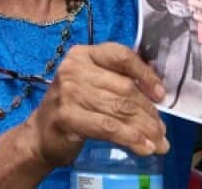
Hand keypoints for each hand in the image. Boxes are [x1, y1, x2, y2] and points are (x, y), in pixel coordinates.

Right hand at [21, 43, 168, 170]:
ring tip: (159, 142)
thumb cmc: (72, 108)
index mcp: (83, 54)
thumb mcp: (92, 85)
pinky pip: (109, 127)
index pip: (121, 56)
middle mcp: (74, 69)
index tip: (161, 95)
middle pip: (124, 88)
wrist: (40, 135)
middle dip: (148, 111)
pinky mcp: (68, 117)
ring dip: (144, 128)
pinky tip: (144, 147)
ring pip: (120, 109)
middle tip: (161, 130)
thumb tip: (157, 93)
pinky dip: (131, 138)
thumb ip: (117, 81)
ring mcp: (69, 92)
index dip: (145, 74)